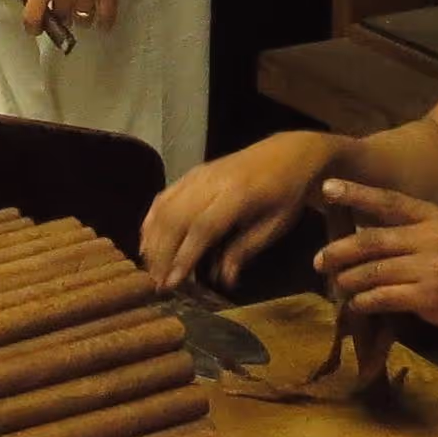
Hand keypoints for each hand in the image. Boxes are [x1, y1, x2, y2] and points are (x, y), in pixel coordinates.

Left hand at [22, 0, 130, 41]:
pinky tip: (103, 20)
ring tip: (86, 7)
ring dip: (83, 16)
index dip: (35, 27)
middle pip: (61, 19)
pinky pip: (106, 19)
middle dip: (62, 14)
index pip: (33, 18)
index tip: (39, 28)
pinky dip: (104, 23)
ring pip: (83, 21)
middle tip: (67, 7)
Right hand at [143, 130, 340, 291]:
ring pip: (164, 207)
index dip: (184, 256)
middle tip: (158, 283)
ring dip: (153, 240)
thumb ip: (246, 249)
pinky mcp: (192, 173)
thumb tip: (223, 279)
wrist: (289, 153)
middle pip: (175, 218)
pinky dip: (151, 220)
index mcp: (238, 194)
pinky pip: (164, 196)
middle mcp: (212, 181)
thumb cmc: (286, 194)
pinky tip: (148, 242)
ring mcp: (198, 174)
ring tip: (151, 268)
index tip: (173, 283)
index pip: (203, 227)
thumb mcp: (275, 226)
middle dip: (163, 253)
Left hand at [313, 180, 437, 346]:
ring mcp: (431, 268)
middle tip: (319, 260)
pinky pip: (384, 297)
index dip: (356, 194)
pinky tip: (357, 305)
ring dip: (348, 280)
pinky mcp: (430, 298)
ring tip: (336, 285)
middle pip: (371, 240)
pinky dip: (365, 302)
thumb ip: (416, 233)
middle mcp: (432, 238)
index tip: (327, 188)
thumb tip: (369, 236)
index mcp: (436, 217)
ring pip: (373, 271)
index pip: (388, 202)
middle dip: (339, 250)